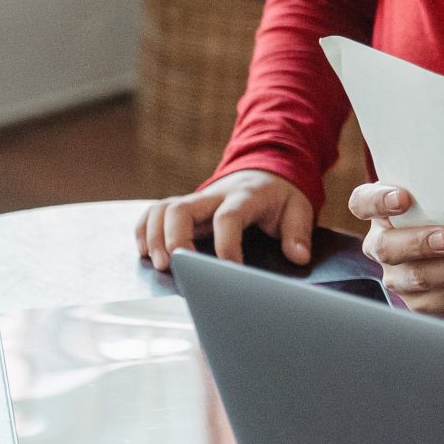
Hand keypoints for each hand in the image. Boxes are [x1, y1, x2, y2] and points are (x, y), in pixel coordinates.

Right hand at [140, 170, 313, 271]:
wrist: (265, 173)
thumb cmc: (279, 197)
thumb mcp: (298, 208)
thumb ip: (298, 232)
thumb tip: (298, 257)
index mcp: (246, 197)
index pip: (229, 217)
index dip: (226, 244)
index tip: (229, 270)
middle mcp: (214, 196)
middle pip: (182, 209)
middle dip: (174, 238)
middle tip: (176, 266)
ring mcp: (196, 200)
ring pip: (163, 209)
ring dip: (154, 236)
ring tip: (160, 264)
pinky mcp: (184, 207)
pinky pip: (154, 211)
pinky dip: (144, 229)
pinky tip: (145, 252)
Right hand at [350, 181, 443, 316]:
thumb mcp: (438, 194)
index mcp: (380, 213)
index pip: (363, 203)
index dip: (379, 202)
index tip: (403, 198)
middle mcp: (382, 245)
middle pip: (388, 248)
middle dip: (421, 244)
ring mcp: (398, 276)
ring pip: (418, 280)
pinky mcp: (419, 300)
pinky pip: (442, 302)